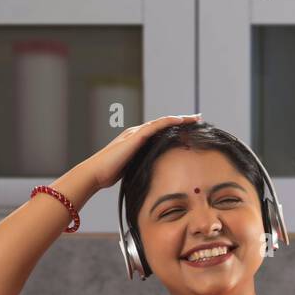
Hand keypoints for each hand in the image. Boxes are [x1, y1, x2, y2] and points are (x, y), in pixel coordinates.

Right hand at [82, 113, 202, 191]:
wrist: (96, 173)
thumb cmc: (109, 175)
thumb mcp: (132, 169)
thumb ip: (142, 167)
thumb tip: (155, 176)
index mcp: (137, 140)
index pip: (160, 132)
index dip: (175, 129)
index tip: (189, 130)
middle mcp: (137, 133)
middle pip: (164, 124)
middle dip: (182, 121)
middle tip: (198, 119)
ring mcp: (136, 133)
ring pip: (162, 122)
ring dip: (180, 119)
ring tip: (196, 118)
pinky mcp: (135, 136)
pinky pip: (156, 126)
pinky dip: (169, 122)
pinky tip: (181, 121)